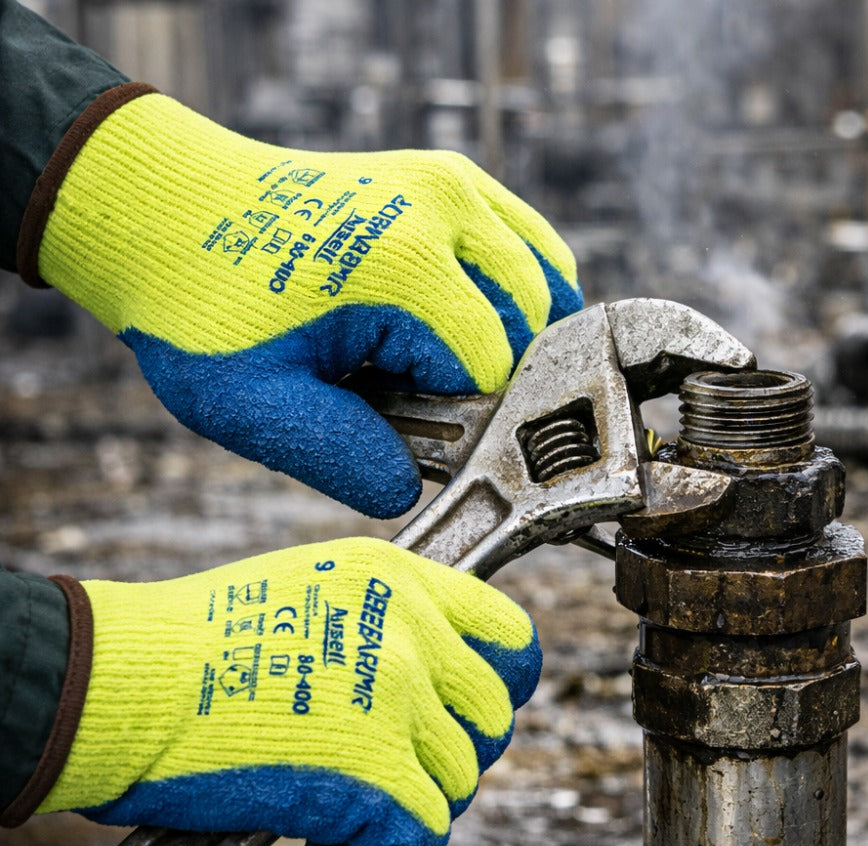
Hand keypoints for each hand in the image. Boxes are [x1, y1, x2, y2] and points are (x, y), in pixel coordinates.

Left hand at [28, 88, 582, 515]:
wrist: (162, 212)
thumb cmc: (202, 309)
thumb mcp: (257, 409)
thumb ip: (346, 460)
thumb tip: (411, 489)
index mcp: (404, 266)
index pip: (493, 372)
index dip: (460, 417)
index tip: (407, 427)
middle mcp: (444, 209)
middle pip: (533, 326)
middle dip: (491, 376)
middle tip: (414, 396)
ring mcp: (450, 182)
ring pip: (546, 282)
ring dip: (516, 336)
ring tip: (438, 359)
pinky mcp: (447, 176)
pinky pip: (528, 244)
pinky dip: (518, 292)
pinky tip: (465, 321)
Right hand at [38, 538, 540, 845]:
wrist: (126, 679)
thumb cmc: (194, 640)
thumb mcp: (309, 586)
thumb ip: (378, 618)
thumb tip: (422, 672)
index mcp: (398, 580)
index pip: (509, 635)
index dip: (503, 681)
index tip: (473, 708)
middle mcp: (411, 632)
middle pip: (493, 717)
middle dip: (452, 751)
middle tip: (395, 767)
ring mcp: (397, 699)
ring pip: (459, 781)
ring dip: (410, 806)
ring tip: (345, 808)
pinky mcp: (372, 772)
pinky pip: (424, 838)